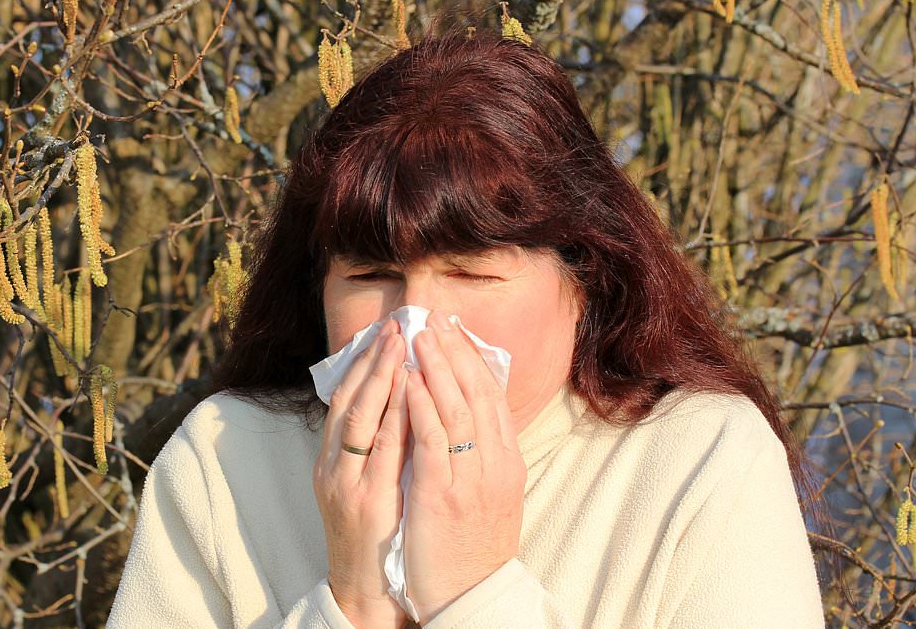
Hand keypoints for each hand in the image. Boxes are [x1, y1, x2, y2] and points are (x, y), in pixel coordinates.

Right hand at [314, 320, 411, 627]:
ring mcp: (348, 484)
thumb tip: (397, 399)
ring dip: (381, 378)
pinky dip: (396, 416)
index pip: (342, 398)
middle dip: (371, 360)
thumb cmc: (371, 534)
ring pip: (360, 419)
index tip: (382, 331)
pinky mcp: (368, 503)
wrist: (363, 590)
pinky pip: (383, 451)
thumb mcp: (362, 483)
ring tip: (401, 345)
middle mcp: (332, 467)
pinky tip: (411, 392)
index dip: (361, 362)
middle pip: (347, 400)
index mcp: (331, 460)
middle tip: (393, 326)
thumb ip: (373, 445)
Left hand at [402, 310, 527, 623]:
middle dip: (455, 351)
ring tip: (418, 335)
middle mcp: (495, 463)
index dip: (472, 359)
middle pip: (477, 393)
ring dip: (436, 367)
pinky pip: (433, 440)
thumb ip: (482, 456)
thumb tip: (468, 419)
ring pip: (457, 408)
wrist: (473, 597)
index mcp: (507, 462)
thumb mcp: (490, 496)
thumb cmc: (473, 549)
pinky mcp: (443, 494)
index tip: (454, 330)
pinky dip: (421, 406)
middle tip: (434, 318)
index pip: (492, 396)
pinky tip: (408, 380)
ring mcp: (471, 478)